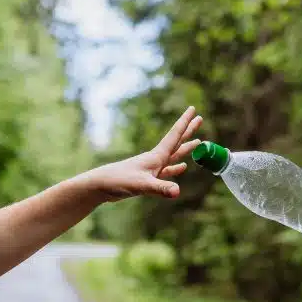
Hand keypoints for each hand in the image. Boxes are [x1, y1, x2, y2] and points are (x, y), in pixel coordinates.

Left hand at [86, 106, 202, 201]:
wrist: (101, 185)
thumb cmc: (119, 181)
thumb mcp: (142, 185)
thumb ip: (161, 188)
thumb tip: (177, 191)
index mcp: (156, 156)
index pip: (174, 135)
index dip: (185, 122)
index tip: (194, 109)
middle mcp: (155, 159)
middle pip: (177, 142)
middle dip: (188, 130)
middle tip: (200, 119)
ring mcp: (152, 168)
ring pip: (173, 155)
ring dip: (185, 148)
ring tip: (198, 142)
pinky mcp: (148, 178)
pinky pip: (166, 171)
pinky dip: (175, 168)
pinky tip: (182, 167)